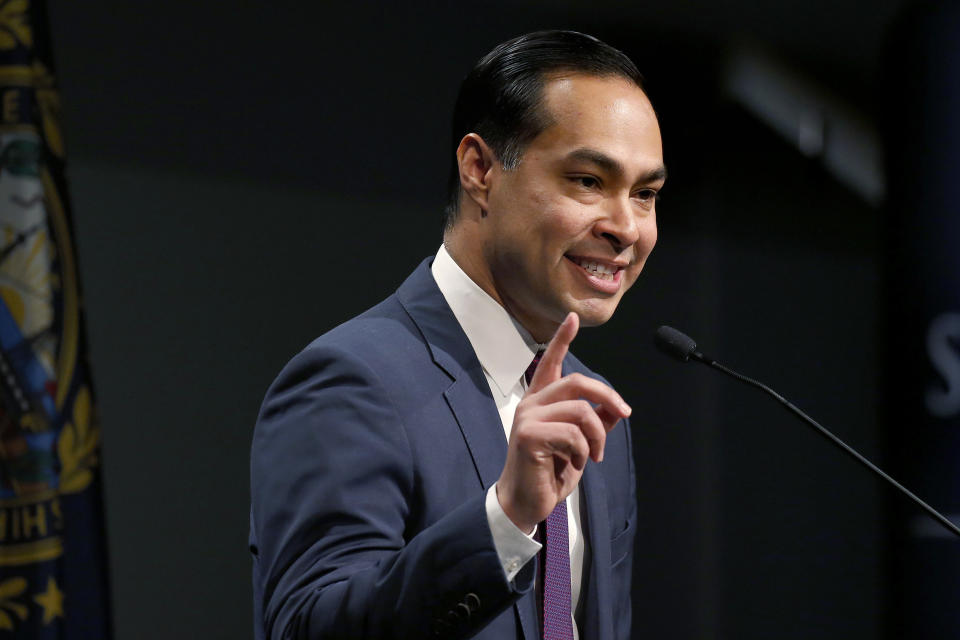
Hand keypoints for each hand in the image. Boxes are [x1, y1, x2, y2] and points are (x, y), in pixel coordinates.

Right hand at [496, 312, 631, 533]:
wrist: (527, 502)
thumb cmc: (550, 472)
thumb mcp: (580, 445)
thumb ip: (596, 423)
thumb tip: (617, 409)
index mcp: (541, 401)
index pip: (550, 363)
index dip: (562, 339)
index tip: (573, 318)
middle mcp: (532, 404)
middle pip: (578, 382)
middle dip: (608, 397)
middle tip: (625, 414)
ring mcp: (528, 418)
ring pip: (581, 410)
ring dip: (597, 435)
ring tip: (594, 455)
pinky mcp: (528, 435)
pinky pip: (573, 433)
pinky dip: (584, 451)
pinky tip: (576, 463)